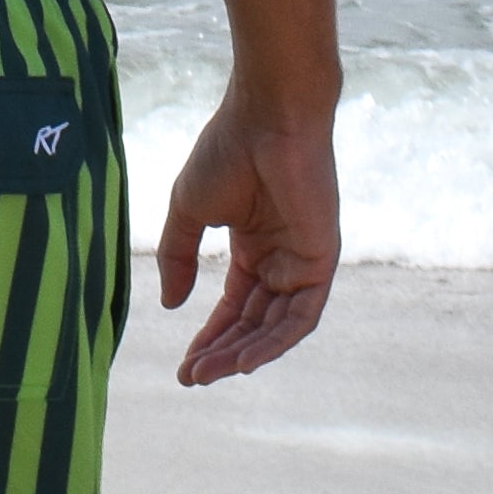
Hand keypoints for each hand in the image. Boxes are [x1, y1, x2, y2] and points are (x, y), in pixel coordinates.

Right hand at [156, 100, 339, 385]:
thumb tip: (171, 305)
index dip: (210, 336)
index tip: (184, 366)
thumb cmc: (227, 150)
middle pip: (254, 322)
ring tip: (209, 372)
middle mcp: (281, 259)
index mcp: (254, 245)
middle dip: (222, 352)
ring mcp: (302, 261)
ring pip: (276, 326)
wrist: (265, 117)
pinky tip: (245, 360)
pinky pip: (301, 316)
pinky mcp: (321, 261)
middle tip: (191, 376)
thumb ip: (178, 256)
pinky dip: (275, 342)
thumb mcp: (189, 210)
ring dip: (244, 354)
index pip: (236, 306)